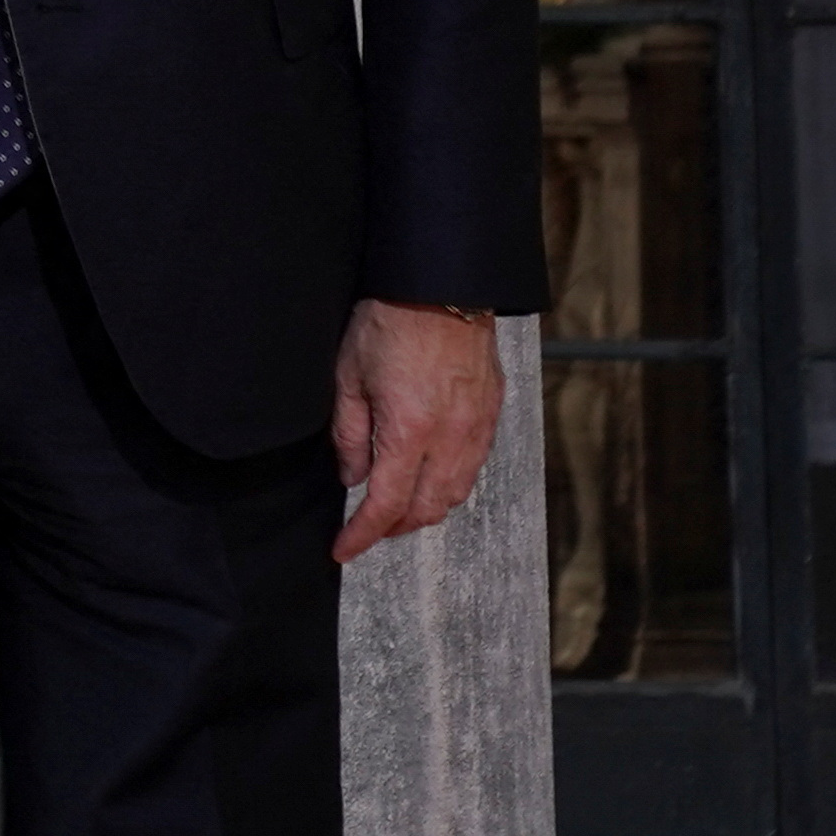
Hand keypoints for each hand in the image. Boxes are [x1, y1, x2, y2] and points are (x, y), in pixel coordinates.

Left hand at [328, 298, 504, 564]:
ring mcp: (477, 427)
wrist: (440, 285)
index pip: (386, 504)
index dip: (363, 534)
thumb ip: (348, 434)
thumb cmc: (389, 321)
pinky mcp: (491, 413)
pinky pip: (473, 466)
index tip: (343, 549)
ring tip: (396, 506)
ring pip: (456, 493)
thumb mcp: (347, 377)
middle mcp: (452, 437)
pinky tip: (429, 474)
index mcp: (410, 431)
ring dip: (425, 509)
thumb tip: (351, 477)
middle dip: (395, 528)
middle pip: (428, 509)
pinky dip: (448, 483)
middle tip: (367, 528)